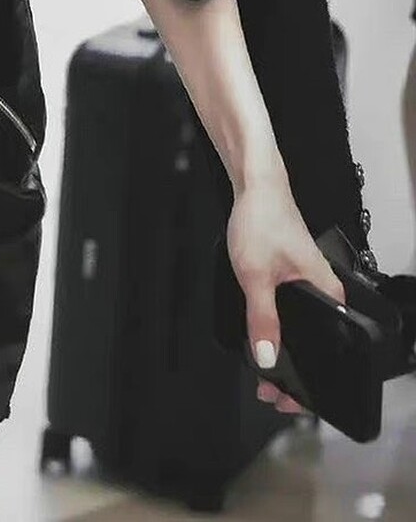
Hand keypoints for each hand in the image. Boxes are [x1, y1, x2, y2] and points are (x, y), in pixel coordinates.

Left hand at [227, 176, 346, 414]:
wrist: (254, 185)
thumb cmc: (263, 219)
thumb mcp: (256, 276)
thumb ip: (262, 319)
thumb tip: (267, 358)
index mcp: (328, 293)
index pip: (329, 351)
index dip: (308, 381)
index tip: (287, 399)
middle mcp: (324, 291)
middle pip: (315, 345)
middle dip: (292, 372)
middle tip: (269, 391)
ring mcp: (309, 284)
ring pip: (301, 330)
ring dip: (282, 351)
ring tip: (263, 371)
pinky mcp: (294, 277)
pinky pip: (291, 314)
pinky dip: (278, 331)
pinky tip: (263, 339)